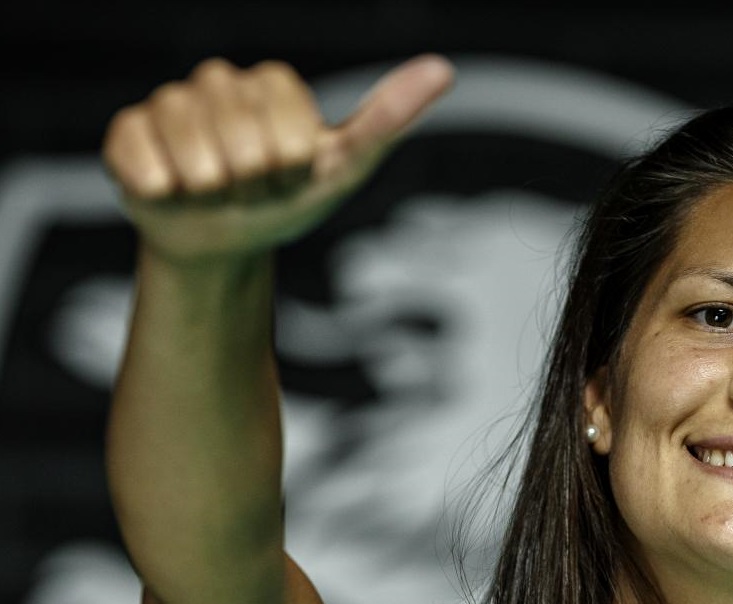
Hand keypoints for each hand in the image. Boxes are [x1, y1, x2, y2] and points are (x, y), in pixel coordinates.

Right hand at [102, 55, 454, 261]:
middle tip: (250, 188)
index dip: (292, 166)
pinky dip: (164, 189)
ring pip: (193, 149)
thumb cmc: (286, 201)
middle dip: (253, 180)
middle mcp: (219, 82)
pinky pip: (144, 160)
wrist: (223, 245)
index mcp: (271, 84)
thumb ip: (387, 119)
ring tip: (214, 190)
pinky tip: (172, 190)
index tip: (290, 175)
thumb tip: (443, 69)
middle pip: (242, 138)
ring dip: (211, 189)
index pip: (289, 125)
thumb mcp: (342, 168)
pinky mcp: (128, 131)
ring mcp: (170, 103)